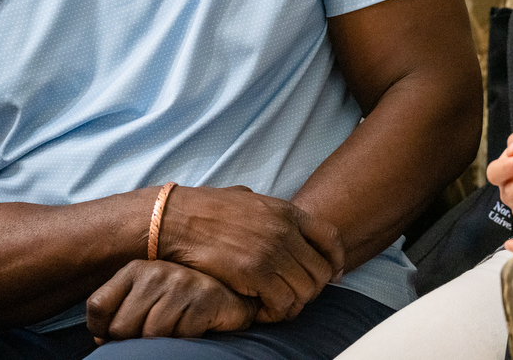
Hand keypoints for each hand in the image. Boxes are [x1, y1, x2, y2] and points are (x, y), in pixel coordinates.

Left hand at [87, 260, 256, 342]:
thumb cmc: (180, 301)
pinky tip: (194, 325)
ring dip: (163, 340)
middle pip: (121, 327)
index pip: (97, 306)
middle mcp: (156, 271)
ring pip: (151, 335)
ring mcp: (182, 283)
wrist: (230, 295)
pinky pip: (180, 337)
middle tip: (155, 331)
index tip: (121, 332)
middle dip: (134, 339)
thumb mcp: (143, 298)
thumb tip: (102, 337)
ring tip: (176, 326)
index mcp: (135, 269)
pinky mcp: (205, 298)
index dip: (102, 329)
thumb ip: (119, 312)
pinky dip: (185, 339)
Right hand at [156, 186, 343, 323]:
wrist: (176, 219)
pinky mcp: (254, 274)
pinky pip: (282, 303)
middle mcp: (285, 231)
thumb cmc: (207, 209)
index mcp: (286, 211)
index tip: (333, 273)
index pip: (331, 238)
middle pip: (322, 270)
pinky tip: (261, 310)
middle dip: (313, 288)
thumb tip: (284, 221)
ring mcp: (271, 252)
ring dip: (294, 303)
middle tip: (295, 295)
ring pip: (305, 291)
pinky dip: (276, 313)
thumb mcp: (250, 198)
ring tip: (276, 305)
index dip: (336, 260)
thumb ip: (272, 212)